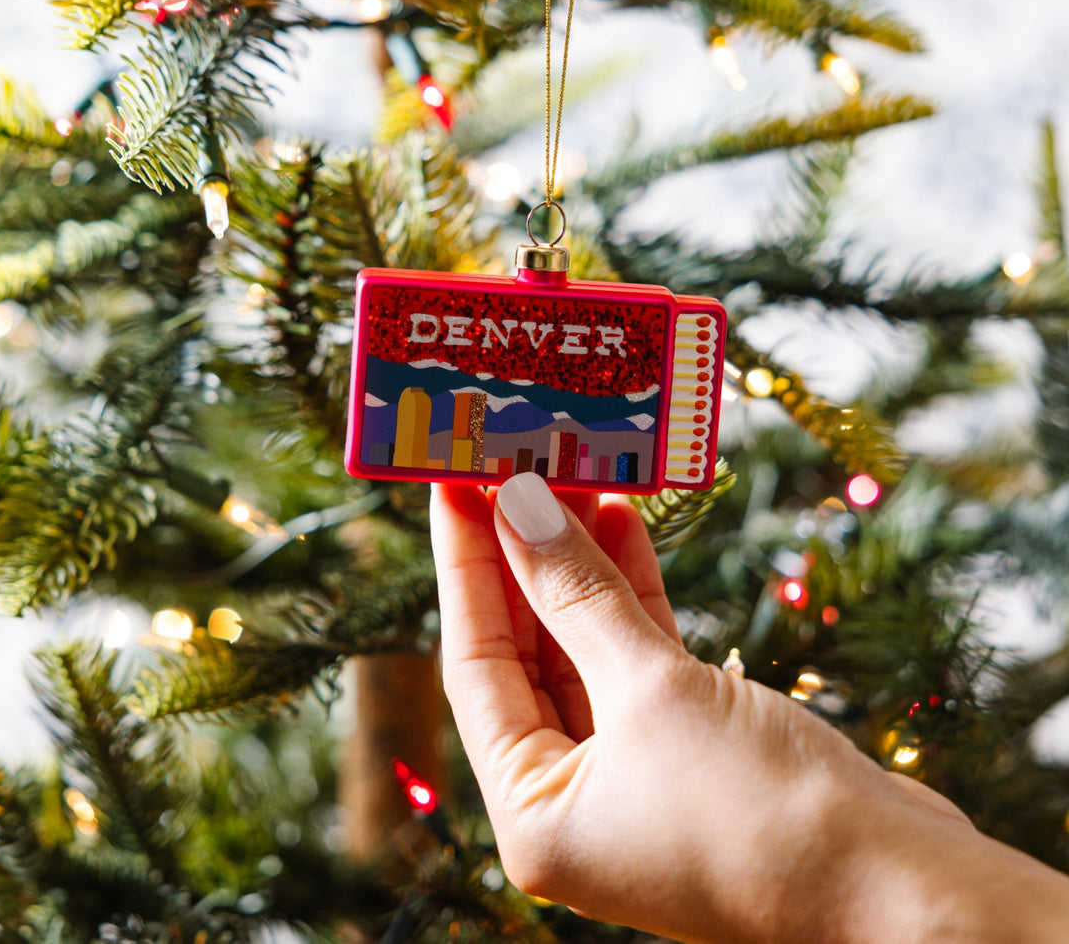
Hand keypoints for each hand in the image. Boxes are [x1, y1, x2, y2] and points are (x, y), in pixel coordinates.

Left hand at [431, 472, 1068, 943]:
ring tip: (569, 476)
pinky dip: (631, 594)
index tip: (454, 485)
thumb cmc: (762, 815)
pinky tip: (620, 526)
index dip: (465, 568)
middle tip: (510, 467)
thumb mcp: (652, 690)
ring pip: (585, 649)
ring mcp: (634, 777)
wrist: (903, 890)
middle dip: (522, 558)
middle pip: (526, 654)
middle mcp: (575, 802)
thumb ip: (578, 595)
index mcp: (535, 815)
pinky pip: (638, 658)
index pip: (474, 666)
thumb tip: (517, 507)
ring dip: (579, 565)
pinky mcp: (690, 750)